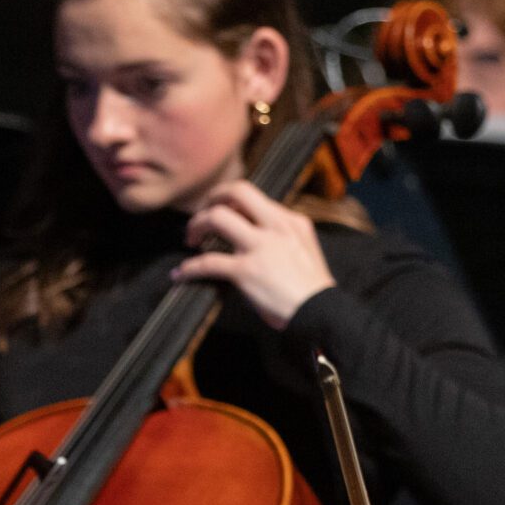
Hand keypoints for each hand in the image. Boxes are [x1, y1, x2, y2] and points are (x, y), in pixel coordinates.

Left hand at [175, 181, 337, 330]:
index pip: (254, 196)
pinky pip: (208, 263)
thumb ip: (283, 236)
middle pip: (237, 191)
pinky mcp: (246, 271)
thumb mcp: (305, 249)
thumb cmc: (313, 290)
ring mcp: (260, 247)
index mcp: (291, 221)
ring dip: (197, 225)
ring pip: (217, 217)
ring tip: (190, 240)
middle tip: (202, 214)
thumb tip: (257, 236)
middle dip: (213, 198)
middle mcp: (276, 227)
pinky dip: (190, 268)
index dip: (231, 200)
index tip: (222, 211)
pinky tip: (181, 274)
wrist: (322, 313)